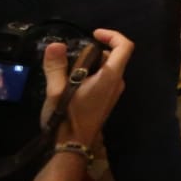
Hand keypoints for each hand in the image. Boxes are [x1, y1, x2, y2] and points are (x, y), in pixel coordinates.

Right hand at [43, 29, 133, 148]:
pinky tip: (71, 82)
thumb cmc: (67, 117)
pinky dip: (91, 74)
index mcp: (110, 77)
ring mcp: (113, 93)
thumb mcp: (57, 91)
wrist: (72, 147)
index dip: (112, 35)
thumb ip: (56, 66)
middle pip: (114, 57)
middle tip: (71, 54)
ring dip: (91, 63)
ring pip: (107, 69)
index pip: (124, 47)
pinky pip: (103, 80)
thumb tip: (55, 44)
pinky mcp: (106, 101)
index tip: (93, 34)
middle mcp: (117, 83)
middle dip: (94, 50)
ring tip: (67, 68)